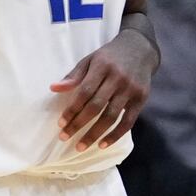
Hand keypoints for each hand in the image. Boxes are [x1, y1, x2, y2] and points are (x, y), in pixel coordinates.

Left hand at [51, 31, 157, 150]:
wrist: (140, 49)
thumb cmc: (109, 56)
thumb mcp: (90, 59)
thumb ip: (74, 76)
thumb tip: (53, 88)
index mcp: (102, 67)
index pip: (84, 92)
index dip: (72, 109)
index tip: (61, 123)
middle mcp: (118, 79)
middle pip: (96, 106)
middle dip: (79, 124)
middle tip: (64, 137)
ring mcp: (131, 90)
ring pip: (111, 116)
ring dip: (95, 134)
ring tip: (81, 146)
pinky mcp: (142, 99)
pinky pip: (128, 121)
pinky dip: (116, 134)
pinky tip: (103, 144)